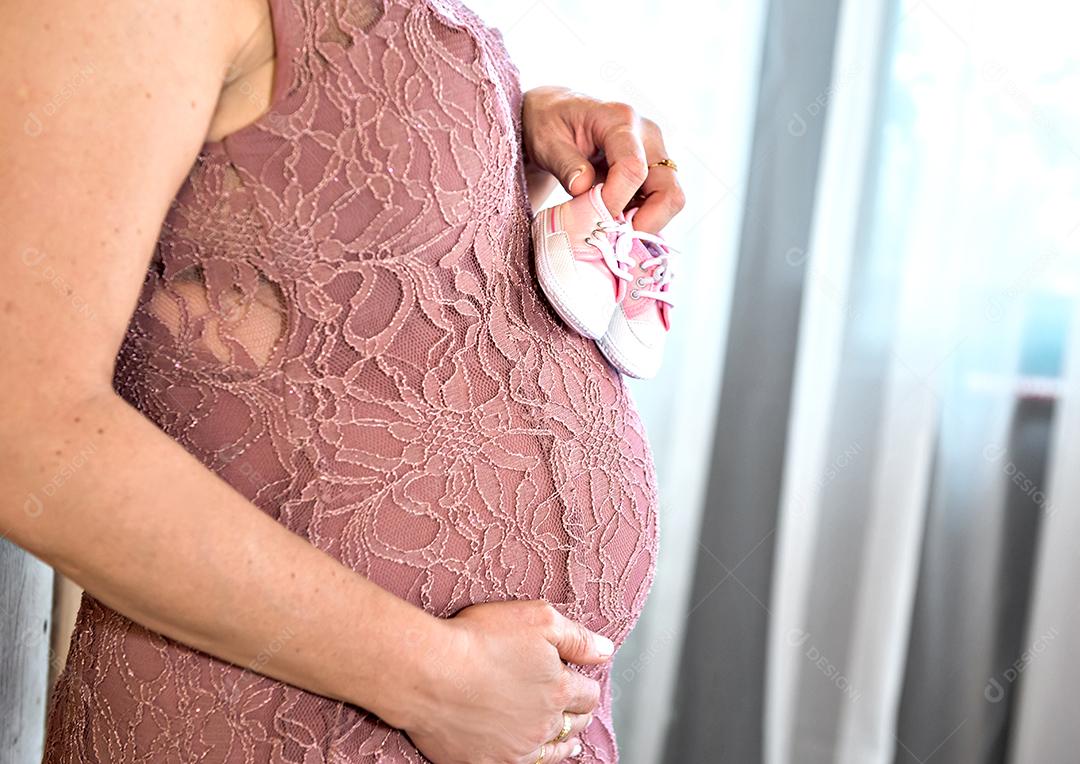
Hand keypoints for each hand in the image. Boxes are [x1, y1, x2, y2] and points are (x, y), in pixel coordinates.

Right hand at [387, 600, 611, 763]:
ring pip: (554, 752)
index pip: (589, 693)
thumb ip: (578, 637)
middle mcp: (543, 723)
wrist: (428, 672)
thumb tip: (606, 651)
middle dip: (578, 714)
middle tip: (576, 709)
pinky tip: (531, 758)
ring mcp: (516, 748)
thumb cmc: (479, 638)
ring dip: (563, 743)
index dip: (587, 685)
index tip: (582, 681)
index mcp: (558, 688)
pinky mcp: (488, 762)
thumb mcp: (537, 619)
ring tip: (569, 742)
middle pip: (575, 724)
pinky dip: (533, 761)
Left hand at [522, 86, 685, 233]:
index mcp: (621, 120)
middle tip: (615, 241)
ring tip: (612, 233)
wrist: (559, 114)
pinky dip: (641, 221)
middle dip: (646, 222)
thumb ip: (565, 163)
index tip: (592, 220)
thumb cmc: (550, 123)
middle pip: (668, 188)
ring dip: (645, 223)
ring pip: (670, 200)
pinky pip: (659, 203)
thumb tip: (582, 188)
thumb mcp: (547, 139)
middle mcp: (648, 136)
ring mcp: (655, 154)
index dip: (615, 201)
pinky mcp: (654, 172)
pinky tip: (615, 226)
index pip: (633, 168)